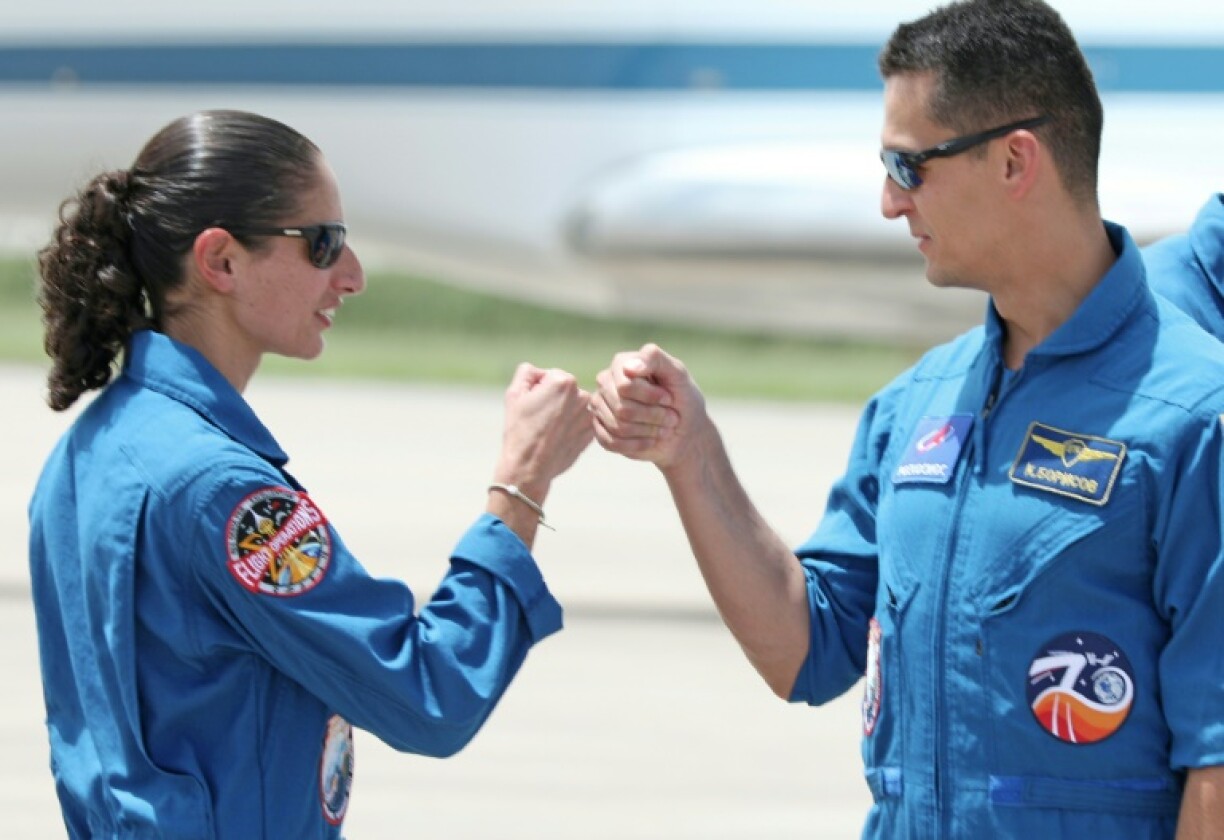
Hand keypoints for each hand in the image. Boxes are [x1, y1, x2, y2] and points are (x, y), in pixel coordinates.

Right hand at [493, 363, 593, 501]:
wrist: (528, 467)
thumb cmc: (519, 430)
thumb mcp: (514, 393)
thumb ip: (527, 372)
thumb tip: (540, 372)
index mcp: (563, 381)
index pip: (550, 376)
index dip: (537, 390)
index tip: (532, 406)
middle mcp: (581, 395)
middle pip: (563, 390)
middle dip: (552, 399)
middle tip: (539, 419)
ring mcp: (589, 415)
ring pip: (572, 405)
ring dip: (562, 412)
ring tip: (547, 430)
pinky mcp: (591, 432)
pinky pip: (579, 421)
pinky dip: (570, 426)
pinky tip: (557, 438)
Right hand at [590, 343, 709, 470]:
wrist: (685, 431)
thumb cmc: (682, 398)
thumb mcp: (678, 374)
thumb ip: (655, 359)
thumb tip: (628, 367)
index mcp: (621, 364)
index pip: (624, 385)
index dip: (649, 395)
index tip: (669, 398)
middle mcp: (606, 383)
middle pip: (621, 407)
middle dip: (652, 415)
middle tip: (671, 417)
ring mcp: (601, 407)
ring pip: (617, 426)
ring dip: (648, 431)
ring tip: (664, 428)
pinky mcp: (602, 430)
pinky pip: (611, 442)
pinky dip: (638, 445)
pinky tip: (651, 441)